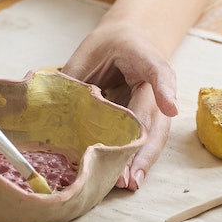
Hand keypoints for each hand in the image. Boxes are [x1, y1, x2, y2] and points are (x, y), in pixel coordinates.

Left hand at [61, 19, 179, 188]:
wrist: (132, 37)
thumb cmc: (109, 45)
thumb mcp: (88, 50)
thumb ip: (75, 76)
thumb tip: (51, 108)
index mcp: (143, 55)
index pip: (158, 70)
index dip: (165, 89)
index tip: (170, 108)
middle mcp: (156, 81)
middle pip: (155, 115)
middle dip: (144, 147)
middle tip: (131, 176)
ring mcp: (157, 100)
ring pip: (156, 133)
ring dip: (143, 160)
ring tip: (130, 183)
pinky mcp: (150, 115)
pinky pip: (146, 138)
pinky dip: (139, 159)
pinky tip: (130, 179)